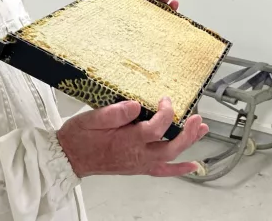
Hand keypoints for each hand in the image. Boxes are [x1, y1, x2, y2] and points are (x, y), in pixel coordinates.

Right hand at [57, 97, 207, 177]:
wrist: (70, 156)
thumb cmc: (80, 137)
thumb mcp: (91, 118)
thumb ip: (114, 113)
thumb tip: (134, 105)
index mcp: (127, 141)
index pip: (155, 128)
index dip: (166, 113)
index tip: (165, 99)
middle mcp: (137, 155)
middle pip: (170, 147)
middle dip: (187, 133)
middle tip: (198, 118)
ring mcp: (139, 163)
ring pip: (170, 157)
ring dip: (188, 144)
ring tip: (202, 130)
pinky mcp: (138, 167)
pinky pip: (162, 171)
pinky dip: (179, 169)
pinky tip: (193, 166)